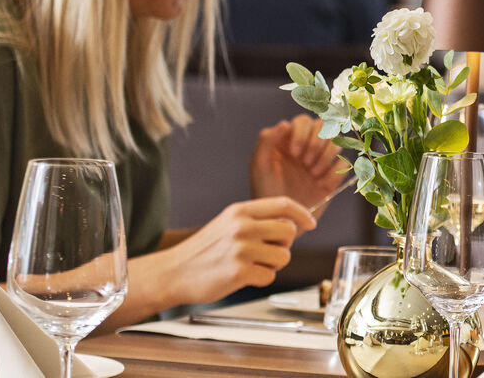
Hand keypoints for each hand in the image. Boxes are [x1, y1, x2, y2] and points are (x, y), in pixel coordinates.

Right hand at [142, 197, 314, 304]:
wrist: (172, 273)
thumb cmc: (204, 251)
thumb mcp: (228, 224)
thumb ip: (256, 221)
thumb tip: (292, 225)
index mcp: (240, 211)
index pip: (283, 205)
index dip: (302, 214)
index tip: (311, 224)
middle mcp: (242, 226)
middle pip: (289, 232)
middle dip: (283, 245)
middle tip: (265, 253)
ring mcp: (241, 249)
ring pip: (283, 256)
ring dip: (272, 264)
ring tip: (249, 265)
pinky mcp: (239, 271)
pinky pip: (270, 276)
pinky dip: (260, 279)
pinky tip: (242, 276)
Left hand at [250, 114, 345, 207]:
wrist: (281, 219)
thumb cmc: (265, 191)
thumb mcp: (260, 165)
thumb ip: (267, 141)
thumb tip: (284, 123)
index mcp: (288, 139)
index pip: (303, 122)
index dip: (302, 134)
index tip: (295, 154)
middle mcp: (307, 145)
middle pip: (324, 126)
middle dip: (317, 143)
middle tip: (306, 164)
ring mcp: (321, 159)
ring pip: (337, 141)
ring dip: (327, 156)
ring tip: (313, 175)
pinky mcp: (332, 174)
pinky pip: (344, 164)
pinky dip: (335, 173)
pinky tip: (321, 185)